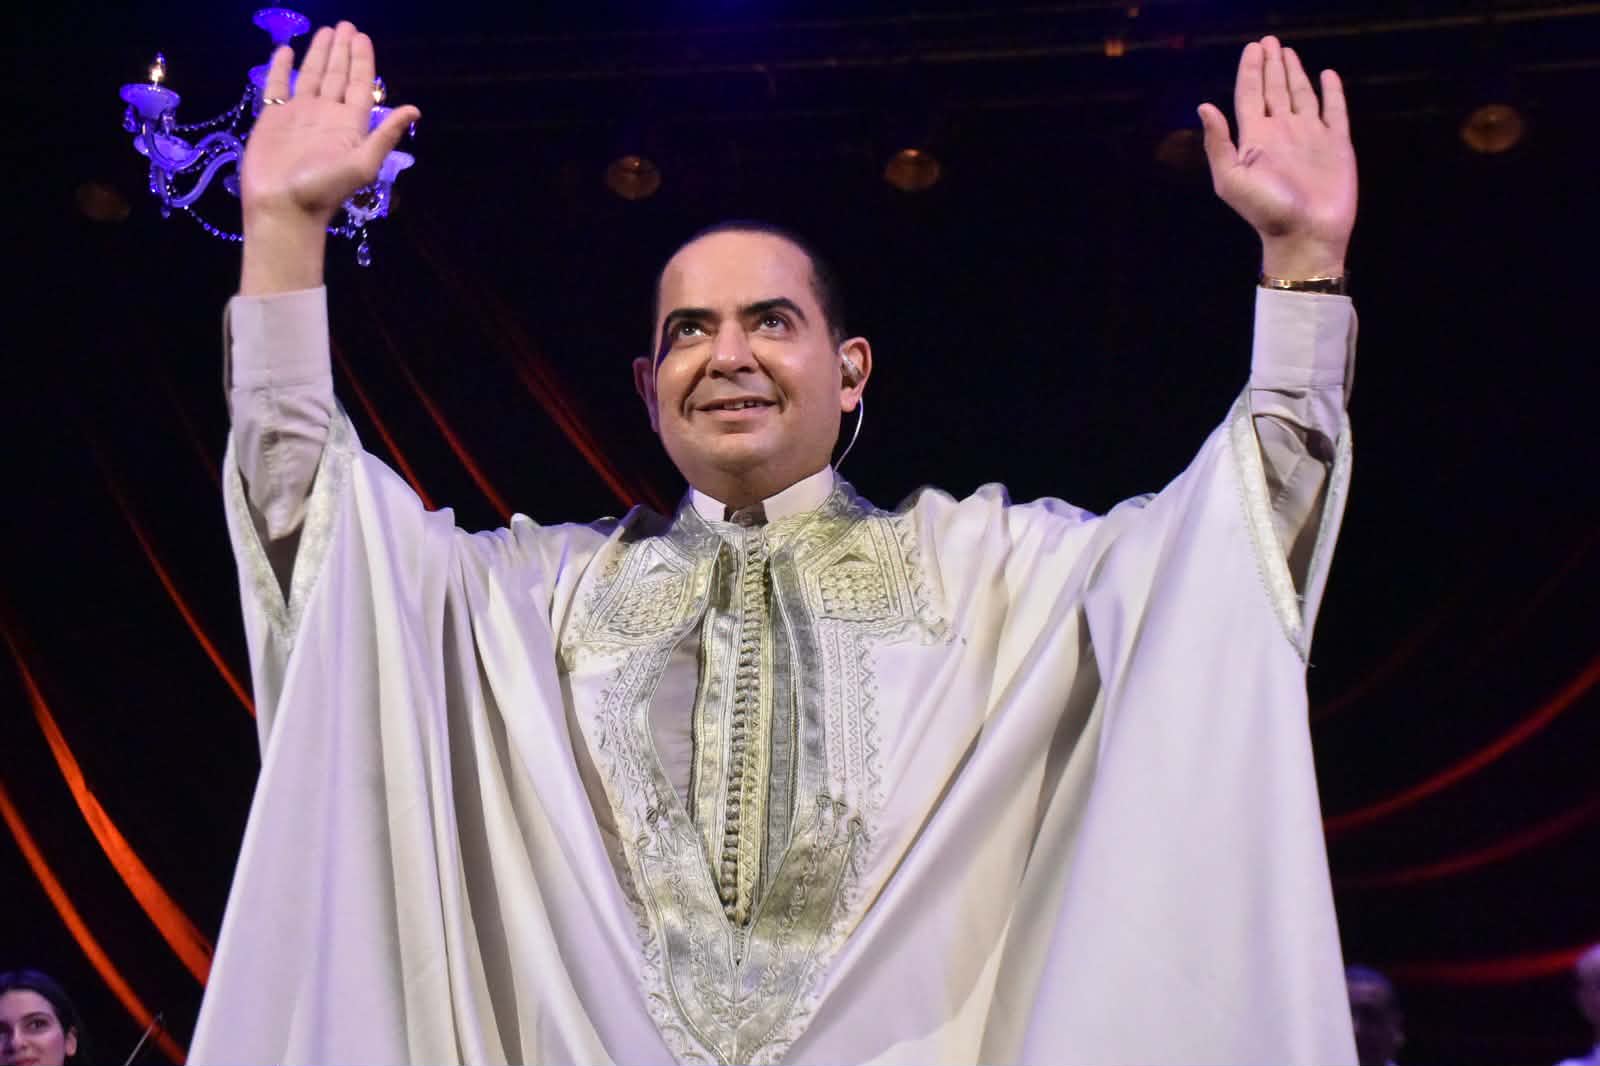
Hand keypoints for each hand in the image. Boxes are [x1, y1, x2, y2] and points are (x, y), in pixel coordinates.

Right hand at [238, 22, 419, 293]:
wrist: (283, 207)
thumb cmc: (323, 189)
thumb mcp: (362, 163)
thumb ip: (386, 134)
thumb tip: (414, 110)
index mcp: (349, 124)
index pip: (358, 84)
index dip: (361, 60)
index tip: (362, 36)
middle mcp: (326, 116)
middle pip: (337, 75)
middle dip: (342, 51)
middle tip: (345, 25)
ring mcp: (299, 115)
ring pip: (311, 76)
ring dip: (319, 54)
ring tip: (325, 31)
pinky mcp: (273, 118)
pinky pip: (277, 86)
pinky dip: (281, 67)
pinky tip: (285, 51)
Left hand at [1198, 36, 1356, 279]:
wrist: (1306, 235)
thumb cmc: (1266, 211)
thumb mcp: (1231, 178)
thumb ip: (1218, 143)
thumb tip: (1204, 106)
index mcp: (1255, 138)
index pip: (1249, 95)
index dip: (1250, 71)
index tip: (1252, 48)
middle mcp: (1281, 132)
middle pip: (1273, 90)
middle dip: (1270, 66)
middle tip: (1269, 41)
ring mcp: (1309, 137)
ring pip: (1300, 95)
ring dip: (1294, 73)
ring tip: (1288, 52)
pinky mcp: (1336, 144)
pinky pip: (1334, 111)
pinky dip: (1331, 92)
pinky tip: (1326, 75)